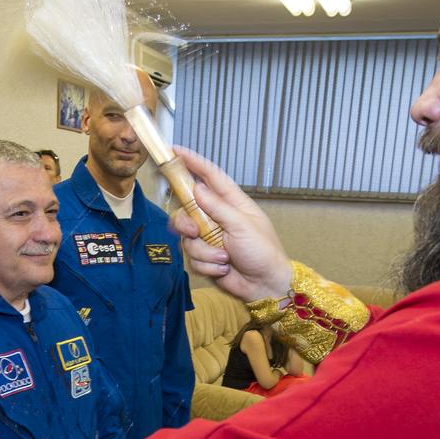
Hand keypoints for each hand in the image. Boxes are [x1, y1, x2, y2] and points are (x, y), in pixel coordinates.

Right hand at [170, 146, 293, 301]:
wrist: (265, 286)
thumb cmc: (263, 252)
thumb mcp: (242, 225)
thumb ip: (217, 207)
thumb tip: (196, 188)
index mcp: (231, 202)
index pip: (209, 176)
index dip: (192, 162)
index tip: (174, 151)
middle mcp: (217, 217)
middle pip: (186, 209)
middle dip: (186, 222)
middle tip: (195, 231)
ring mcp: (210, 238)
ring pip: (187, 238)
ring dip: (204, 252)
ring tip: (224, 260)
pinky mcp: (205, 258)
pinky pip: (192, 258)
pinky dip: (207, 266)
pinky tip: (224, 270)